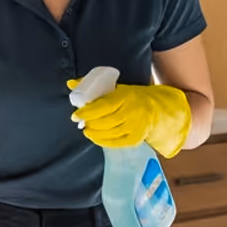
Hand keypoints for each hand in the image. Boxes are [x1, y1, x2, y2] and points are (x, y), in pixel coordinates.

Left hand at [68, 81, 190, 158]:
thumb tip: (71, 84)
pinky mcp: (136, 139)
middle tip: (80, 122)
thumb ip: (92, 86)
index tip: (75, 115)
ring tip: (86, 129)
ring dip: (94, 132)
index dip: (88, 112)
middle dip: (89, 123)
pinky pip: (115, 143)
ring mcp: (135, 127)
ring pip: (109, 133)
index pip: (104, 106)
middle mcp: (132, 112)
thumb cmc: (130, 97)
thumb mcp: (114, 88)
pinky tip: (94, 137)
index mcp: (126, 97)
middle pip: (105, 121)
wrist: (155, 107)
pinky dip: (102, 141)